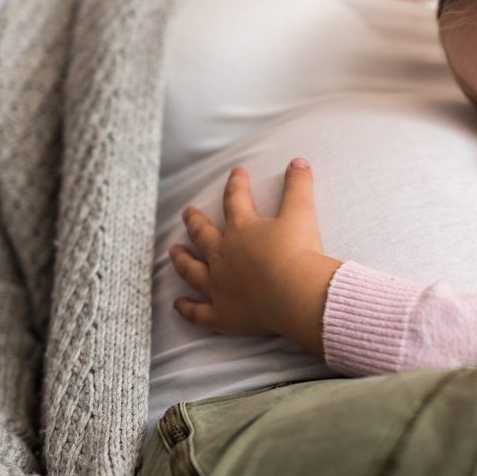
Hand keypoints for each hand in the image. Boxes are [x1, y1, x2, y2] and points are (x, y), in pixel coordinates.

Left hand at [171, 159, 339, 354]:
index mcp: (242, 229)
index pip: (236, 200)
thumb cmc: (299, 253)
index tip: (237, 173)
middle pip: (203, 234)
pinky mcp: (222, 314)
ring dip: (182, 260)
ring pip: (192, 270)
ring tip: (174, 251)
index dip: (237, 184)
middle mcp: (223, 255)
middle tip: (188, 213)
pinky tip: (179, 304)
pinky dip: (188, 308)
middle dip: (195, 221)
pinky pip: (199, 312)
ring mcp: (218, 285)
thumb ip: (298, 186)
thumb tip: (299, 161)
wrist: (296, 293)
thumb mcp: (302, 212)